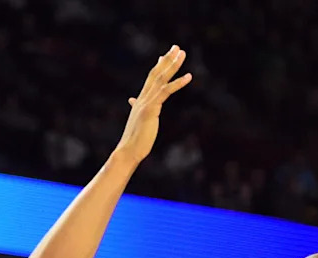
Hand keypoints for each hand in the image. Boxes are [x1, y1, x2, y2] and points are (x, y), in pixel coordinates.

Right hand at [114, 45, 192, 164]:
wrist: (128, 150)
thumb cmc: (135, 140)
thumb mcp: (138, 121)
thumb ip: (137, 109)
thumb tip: (132, 102)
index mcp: (141, 101)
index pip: (150, 79)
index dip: (158, 66)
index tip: (164, 55)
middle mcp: (143, 98)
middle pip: (156, 73)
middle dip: (167, 59)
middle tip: (177, 47)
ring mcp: (147, 102)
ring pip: (161, 78)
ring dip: (173, 64)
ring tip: (182, 53)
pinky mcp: (151, 109)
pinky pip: (166, 91)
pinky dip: (178, 83)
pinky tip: (189, 76)